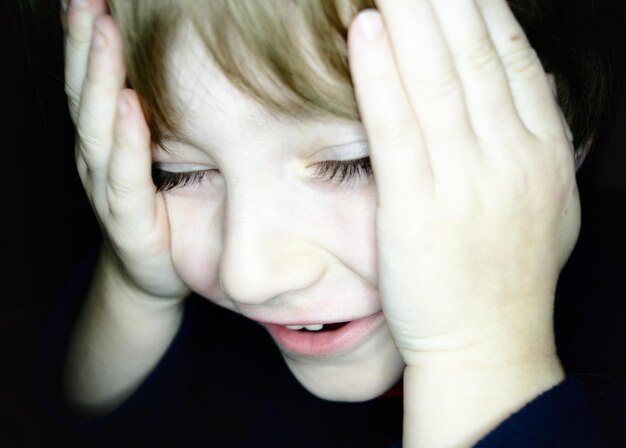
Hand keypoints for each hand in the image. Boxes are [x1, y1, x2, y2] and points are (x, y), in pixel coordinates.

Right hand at [62, 0, 188, 300]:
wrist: (154, 273)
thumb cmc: (167, 208)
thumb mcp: (171, 154)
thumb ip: (174, 116)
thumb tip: (210, 68)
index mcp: (110, 136)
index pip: (96, 77)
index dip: (90, 34)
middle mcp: (100, 155)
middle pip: (87, 90)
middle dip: (86, 39)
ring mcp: (107, 186)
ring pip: (96, 126)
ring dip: (99, 76)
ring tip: (102, 28)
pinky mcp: (126, 219)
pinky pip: (123, 176)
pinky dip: (125, 140)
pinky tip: (127, 105)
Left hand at [348, 0, 579, 367]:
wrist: (487, 343)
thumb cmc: (505, 275)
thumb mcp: (544, 202)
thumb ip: (535, 140)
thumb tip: (520, 81)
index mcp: (541, 152)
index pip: (510, 57)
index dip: (480, 5)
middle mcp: (510, 157)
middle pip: (473, 54)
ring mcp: (464, 182)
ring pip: (436, 79)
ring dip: (410, 15)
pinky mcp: (416, 208)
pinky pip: (397, 127)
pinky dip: (379, 74)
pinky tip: (364, 29)